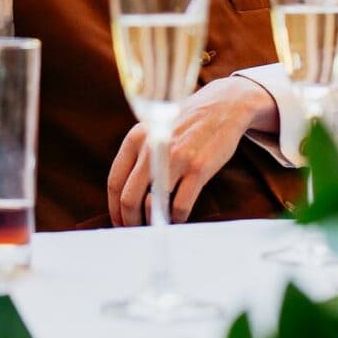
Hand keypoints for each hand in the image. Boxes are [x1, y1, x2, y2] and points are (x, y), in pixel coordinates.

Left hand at [106, 77, 278, 225]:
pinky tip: (178, 218)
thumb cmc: (187, 124)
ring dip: (152, 222)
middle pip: (129, 197)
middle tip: (136, 232)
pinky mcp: (198, 168)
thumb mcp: (155, 130)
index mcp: (137, 138)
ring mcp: (175, 159)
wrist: (223, 106)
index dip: (114, 208)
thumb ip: (140, 155)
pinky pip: (180, 206)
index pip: (115, 181)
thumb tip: (126, 194)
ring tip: (156, 227)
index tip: (119, 221)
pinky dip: (177, 219)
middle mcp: (152, 148)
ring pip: (152, 205)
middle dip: (130, 221)